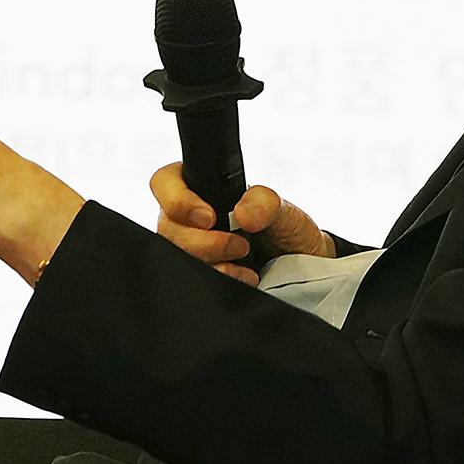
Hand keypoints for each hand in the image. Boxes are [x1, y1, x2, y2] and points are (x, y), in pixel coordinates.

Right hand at [149, 161, 331, 286]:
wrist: (298, 267)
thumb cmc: (285, 231)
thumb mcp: (282, 209)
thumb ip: (264, 203)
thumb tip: (242, 213)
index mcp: (200, 188)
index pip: (165, 183)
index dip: (178, 200)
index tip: (209, 218)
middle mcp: (187, 218)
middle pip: (168, 227)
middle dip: (205, 242)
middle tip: (240, 245)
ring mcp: (189, 248)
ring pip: (177, 256)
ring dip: (213, 264)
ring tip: (246, 264)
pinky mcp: (198, 273)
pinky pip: (190, 279)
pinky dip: (219, 280)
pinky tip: (242, 278)